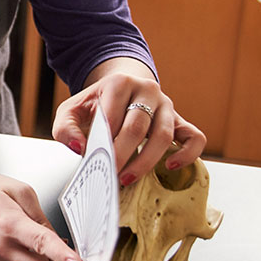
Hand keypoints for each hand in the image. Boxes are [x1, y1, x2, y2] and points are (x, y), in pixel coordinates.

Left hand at [52, 70, 205, 185]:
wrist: (121, 89)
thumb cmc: (96, 104)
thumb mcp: (71, 110)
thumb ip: (65, 128)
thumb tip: (79, 148)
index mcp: (120, 83)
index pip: (113, 115)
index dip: (104, 141)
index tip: (96, 161)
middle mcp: (147, 90)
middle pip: (137, 127)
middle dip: (123, 155)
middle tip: (110, 174)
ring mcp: (167, 105)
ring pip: (164, 134)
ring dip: (146, 160)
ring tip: (128, 177)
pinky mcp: (180, 121)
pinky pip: (195, 137)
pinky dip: (187, 154)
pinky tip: (170, 167)